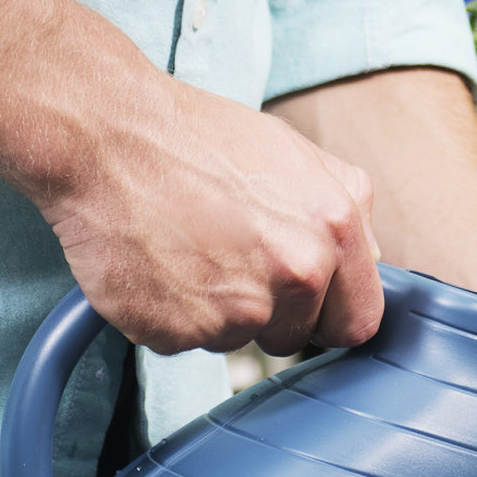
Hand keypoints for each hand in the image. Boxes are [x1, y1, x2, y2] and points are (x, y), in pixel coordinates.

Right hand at [31, 77, 383, 355]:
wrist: (105, 134)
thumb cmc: (196, 138)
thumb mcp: (294, 153)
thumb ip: (348, 208)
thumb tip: (371, 258)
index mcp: (334, 230)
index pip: (358, 321)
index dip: (329, 315)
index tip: (304, 304)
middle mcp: (296, 273)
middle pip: (295, 337)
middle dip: (266, 311)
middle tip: (224, 257)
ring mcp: (238, 308)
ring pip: (237, 340)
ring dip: (213, 311)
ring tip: (185, 250)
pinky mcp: (180, 330)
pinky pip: (183, 342)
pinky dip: (168, 315)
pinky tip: (156, 265)